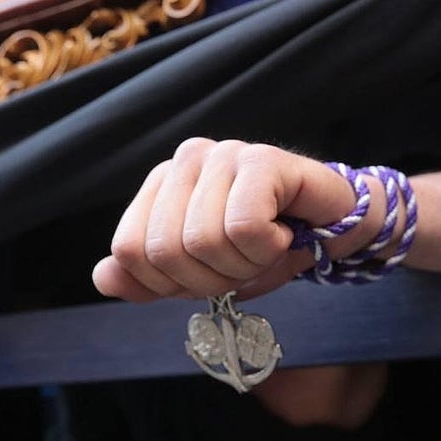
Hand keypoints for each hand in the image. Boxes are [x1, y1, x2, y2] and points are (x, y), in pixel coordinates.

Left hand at [93, 138, 365, 301]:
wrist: (337, 229)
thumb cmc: (269, 247)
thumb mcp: (202, 274)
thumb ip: (150, 279)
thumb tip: (103, 277)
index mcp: (162, 185)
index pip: (128, 252)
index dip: (169, 285)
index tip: (212, 274)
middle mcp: (185, 161)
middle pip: (164, 252)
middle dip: (210, 279)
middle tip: (245, 263)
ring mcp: (222, 155)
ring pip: (203, 242)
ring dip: (245, 265)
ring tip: (268, 246)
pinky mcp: (262, 160)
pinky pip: (243, 227)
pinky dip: (267, 247)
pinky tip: (283, 231)